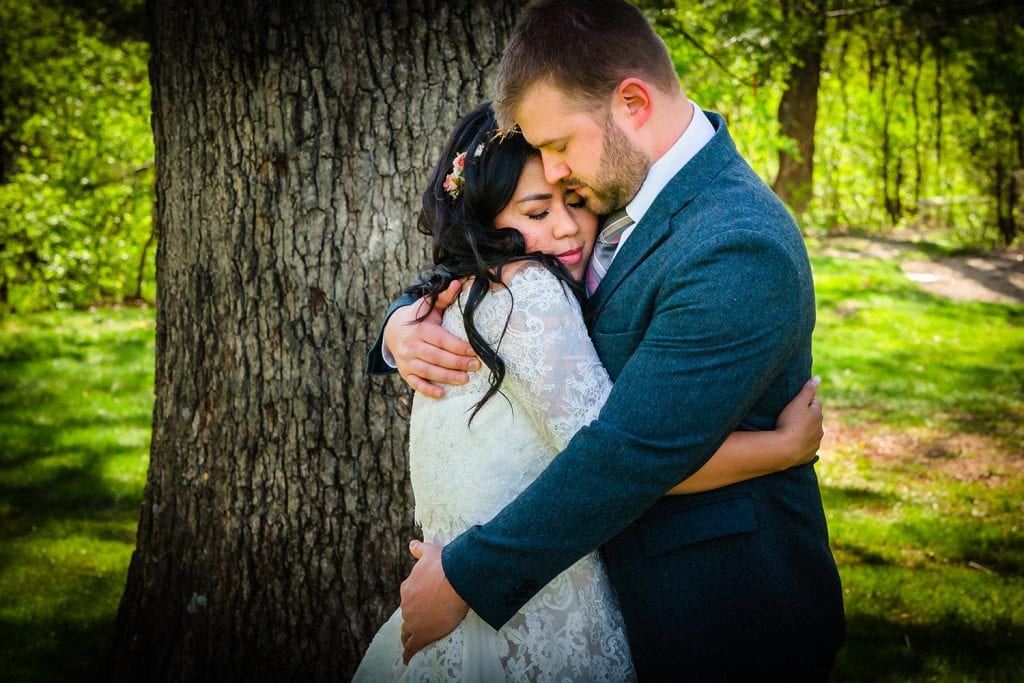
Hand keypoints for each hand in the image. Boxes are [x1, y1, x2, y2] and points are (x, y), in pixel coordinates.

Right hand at [383, 280, 479, 397]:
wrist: (392, 330)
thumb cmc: (418, 318)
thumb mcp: (428, 307)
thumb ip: (444, 297)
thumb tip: (457, 282)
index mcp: (421, 329)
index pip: (442, 340)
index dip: (458, 346)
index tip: (475, 351)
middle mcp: (412, 346)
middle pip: (437, 357)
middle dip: (457, 363)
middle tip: (476, 366)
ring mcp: (407, 360)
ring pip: (428, 371)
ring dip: (447, 377)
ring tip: (465, 379)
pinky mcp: (405, 372)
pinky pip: (416, 383)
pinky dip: (428, 389)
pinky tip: (442, 394)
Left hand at [399, 540, 468, 663]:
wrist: (456, 579)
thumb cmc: (444, 564)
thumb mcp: (429, 552)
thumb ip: (419, 549)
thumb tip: (411, 544)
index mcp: (408, 587)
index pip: (409, 597)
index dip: (416, 600)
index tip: (423, 602)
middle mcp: (407, 604)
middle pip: (408, 614)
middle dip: (413, 617)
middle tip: (421, 621)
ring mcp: (413, 620)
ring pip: (408, 630)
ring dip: (409, 634)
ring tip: (411, 641)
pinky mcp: (422, 633)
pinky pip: (412, 647)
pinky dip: (408, 653)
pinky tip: (406, 658)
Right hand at [775, 376, 823, 466]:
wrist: (784, 449)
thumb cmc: (790, 422)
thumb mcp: (797, 403)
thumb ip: (808, 390)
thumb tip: (818, 378)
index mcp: (817, 415)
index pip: (815, 403)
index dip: (805, 402)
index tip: (796, 403)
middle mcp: (820, 429)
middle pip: (814, 419)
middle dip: (806, 417)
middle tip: (791, 417)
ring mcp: (815, 443)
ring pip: (812, 433)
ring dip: (805, 431)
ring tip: (791, 431)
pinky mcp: (809, 455)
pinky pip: (807, 447)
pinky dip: (802, 444)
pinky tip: (793, 443)